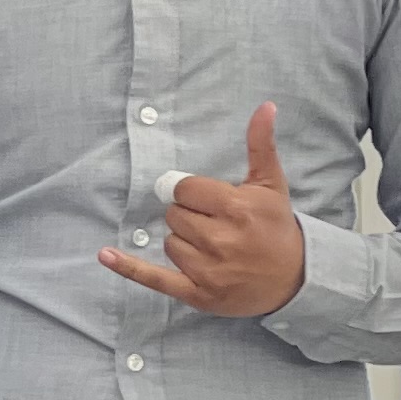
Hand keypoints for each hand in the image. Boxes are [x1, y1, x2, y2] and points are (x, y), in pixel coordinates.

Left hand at [99, 100, 307, 319]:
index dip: (194, 194)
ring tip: (214, 247)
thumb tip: (265, 106)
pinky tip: (105, 255)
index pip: (184, 190)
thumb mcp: (271, 184)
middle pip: (174, 215)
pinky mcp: (197, 293)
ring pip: (169, 242)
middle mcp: (220, 239)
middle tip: (217, 226)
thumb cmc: (277, 228)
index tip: (212, 201)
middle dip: (191, 217)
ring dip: (184, 242)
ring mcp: (208, 269)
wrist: (295, 278)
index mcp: (236, 208)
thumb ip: (261, 145)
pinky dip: (128, 268)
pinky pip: (154, 278)